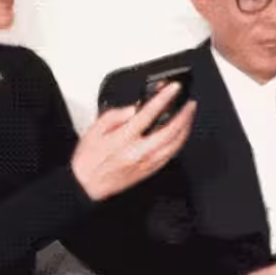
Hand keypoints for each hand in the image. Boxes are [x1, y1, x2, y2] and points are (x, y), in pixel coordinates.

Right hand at [72, 82, 195, 201]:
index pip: (149, 113)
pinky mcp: (150, 170)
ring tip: (189, 116)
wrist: (86, 186)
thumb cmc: (89, 160)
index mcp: (124, 139)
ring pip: (176, 144)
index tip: (173, 88)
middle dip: (184, 114)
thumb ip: (115, 115)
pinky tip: (181, 134)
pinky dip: (180, 142)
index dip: (164, 98)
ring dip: (186, 128)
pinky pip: (171, 155)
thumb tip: (133, 108)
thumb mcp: (94, 130)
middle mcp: (138, 151)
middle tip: (189, 104)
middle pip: (170, 130)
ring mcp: (147, 163)